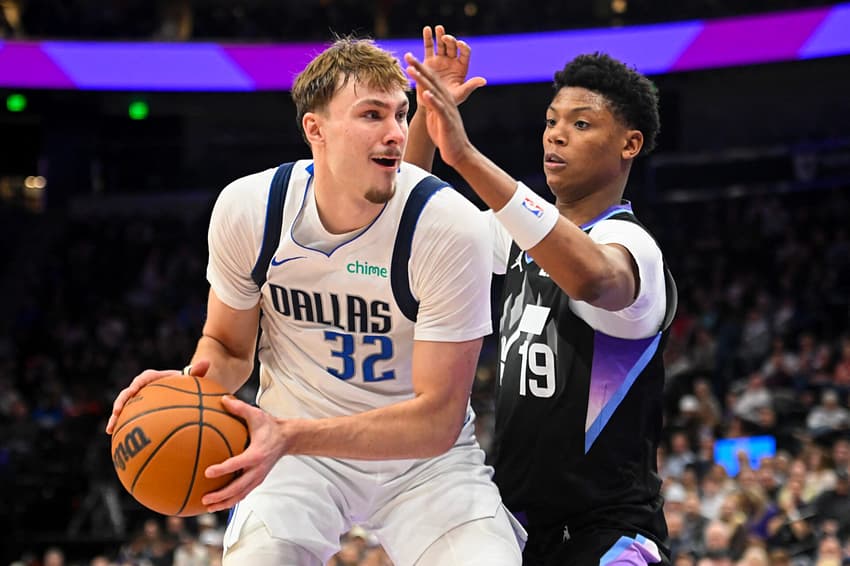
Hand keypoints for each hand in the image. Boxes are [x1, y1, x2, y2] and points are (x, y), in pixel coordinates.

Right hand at [104, 360, 210, 433]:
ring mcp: (141, 400)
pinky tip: (120, 442)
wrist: (187, 391)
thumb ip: (198, 371)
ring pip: (125, 408)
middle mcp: (144, 388)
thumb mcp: (195, 379)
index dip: (136, 385)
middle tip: (116, 414)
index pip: (144, 378)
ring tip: (110, 430)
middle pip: (129, 393)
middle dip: (120, 403)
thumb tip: (206, 362)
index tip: (133, 391)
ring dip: (116, 418)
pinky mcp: (140, 411)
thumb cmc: (191, 384)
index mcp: (155, 378)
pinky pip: (131, 420)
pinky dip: (124, 428)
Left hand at [201, 395, 286, 511]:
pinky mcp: (257, 481)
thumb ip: (239, 408)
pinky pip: (243, 494)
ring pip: (240, 495)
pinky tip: (218, 503)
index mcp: (256, 454)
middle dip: (221, 495)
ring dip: (224, 502)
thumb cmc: (269, 426)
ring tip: (207, 506)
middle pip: (238, 487)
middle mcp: (258, 469)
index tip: (207, 472)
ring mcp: (258, 477)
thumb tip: (222, 398)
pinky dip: (231, 501)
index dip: (223, 469)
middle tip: (204, 498)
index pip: (238, 464)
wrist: (287, 438)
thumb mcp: (256, 414)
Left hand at [404, 52, 474, 167]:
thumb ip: (431, 105)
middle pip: (431, 80)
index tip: (408, 57)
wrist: (459, 153)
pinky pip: (440, 108)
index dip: (419, 68)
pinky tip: (426, 93)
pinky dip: (433, 100)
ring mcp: (447, 110)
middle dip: (419, 67)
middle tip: (408, 55)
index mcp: (442, 99)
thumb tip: (425, 96)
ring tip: (412, 69)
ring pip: (434, 91)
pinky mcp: (447, 120)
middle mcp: (446, 100)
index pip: (430, 80)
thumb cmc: (445, 136)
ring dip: (423, 79)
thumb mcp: (436, 117)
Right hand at [418, 25, 485, 106]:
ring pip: (441, 44)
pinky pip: (429, 48)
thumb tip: (484, 81)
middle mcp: (452, 61)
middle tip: (445, 37)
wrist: (432, 104)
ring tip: (438, 28)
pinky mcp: (429, 61)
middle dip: (450, 40)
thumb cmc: (449, 101)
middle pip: (452, 46)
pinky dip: (428, 38)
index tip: (460, 44)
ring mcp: (440, 60)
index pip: (465, 53)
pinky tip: (427, 30)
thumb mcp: (461, 94)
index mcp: (462, 67)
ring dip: (439, 35)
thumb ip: (471, 86)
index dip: (463, 47)